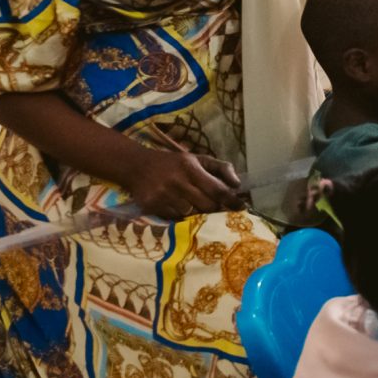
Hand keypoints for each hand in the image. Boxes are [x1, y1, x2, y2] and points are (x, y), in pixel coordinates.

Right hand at [121, 138, 243, 219]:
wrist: (136, 166)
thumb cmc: (173, 163)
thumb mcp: (197, 159)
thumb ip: (221, 168)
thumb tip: (238, 184)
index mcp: (190, 168)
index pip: (217, 190)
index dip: (232, 200)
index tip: (242, 207)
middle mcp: (177, 182)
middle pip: (207, 206)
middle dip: (215, 207)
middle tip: (215, 205)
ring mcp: (163, 196)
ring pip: (192, 214)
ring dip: (197, 212)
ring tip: (192, 203)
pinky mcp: (152, 207)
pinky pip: (176, 218)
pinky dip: (181, 215)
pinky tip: (177, 206)